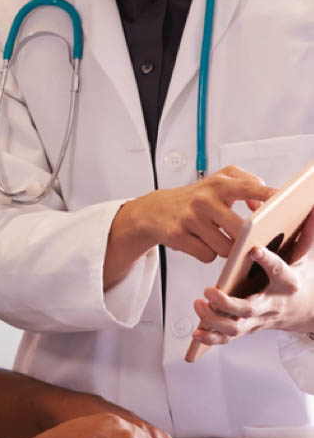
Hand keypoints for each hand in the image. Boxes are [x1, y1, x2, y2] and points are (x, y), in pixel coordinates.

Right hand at [106, 166, 274, 287]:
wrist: (154, 210)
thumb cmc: (194, 198)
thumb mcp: (217, 181)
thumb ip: (246, 184)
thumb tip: (260, 206)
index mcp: (218, 184)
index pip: (250, 187)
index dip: (268, 195)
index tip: (281, 202)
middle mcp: (204, 199)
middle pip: (241, 230)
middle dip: (244, 239)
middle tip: (240, 237)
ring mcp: (190, 217)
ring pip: (226, 248)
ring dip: (225, 248)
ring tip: (213, 237)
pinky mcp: (178, 235)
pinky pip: (207, 256)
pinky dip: (207, 254)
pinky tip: (198, 242)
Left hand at [192, 206, 313, 345]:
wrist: (306, 310)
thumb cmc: (298, 276)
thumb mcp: (304, 255)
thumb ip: (305, 233)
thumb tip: (311, 206)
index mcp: (286, 282)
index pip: (279, 271)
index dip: (268, 261)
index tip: (254, 249)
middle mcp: (271, 304)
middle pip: (249, 308)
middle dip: (229, 303)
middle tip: (210, 290)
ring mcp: (257, 319)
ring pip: (235, 327)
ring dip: (214, 319)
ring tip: (199, 304)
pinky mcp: (246, 327)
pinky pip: (227, 337)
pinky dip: (212, 337)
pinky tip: (196, 332)